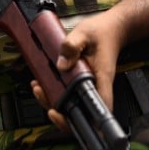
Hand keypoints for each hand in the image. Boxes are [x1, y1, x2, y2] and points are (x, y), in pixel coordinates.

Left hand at [30, 11, 127, 130]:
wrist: (110, 29)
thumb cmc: (102, 33)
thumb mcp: (84, 33)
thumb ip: (71, 46)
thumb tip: (61, 64)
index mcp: (101, 78)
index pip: (96, 108)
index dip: (79, 120)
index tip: (59, 113)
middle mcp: (96, 87)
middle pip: (79, 113)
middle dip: (57, 111)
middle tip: (41, 94)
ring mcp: (88, 87)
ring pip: (72, 105)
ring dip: (53, 101)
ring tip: (38, 87)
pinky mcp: (82, 83)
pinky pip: (69, 94)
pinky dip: (54, 92)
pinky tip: (42, 82)